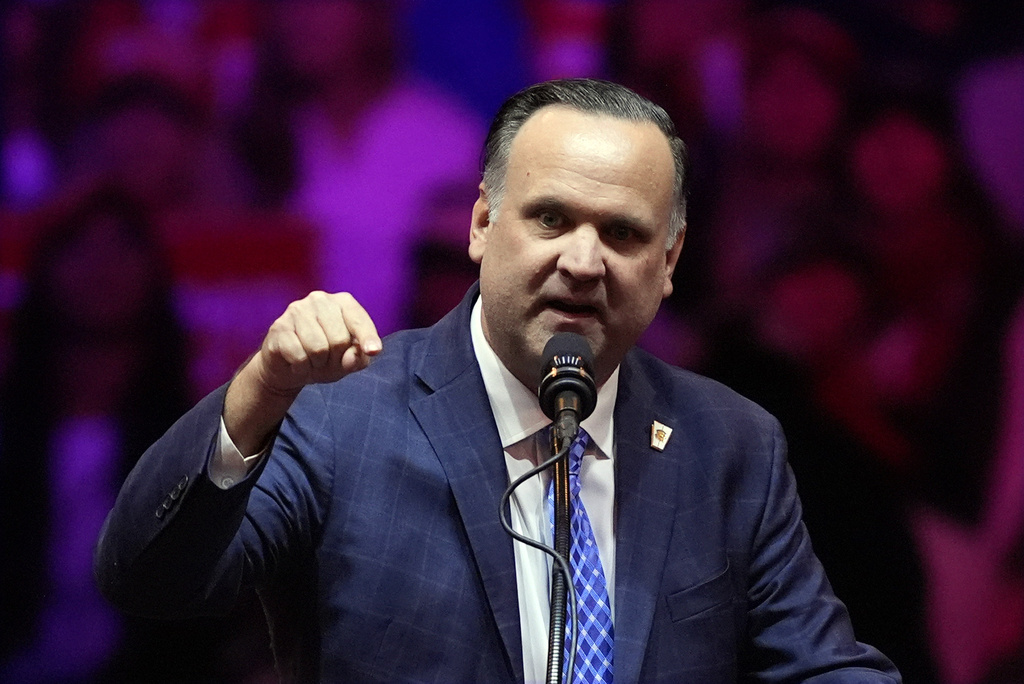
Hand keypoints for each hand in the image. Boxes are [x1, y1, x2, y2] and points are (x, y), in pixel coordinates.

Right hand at [254, 291, 381, 394]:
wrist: (288, 368)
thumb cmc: (324, 359)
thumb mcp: (348, 361)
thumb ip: (358, 358)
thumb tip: (353, 357)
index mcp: (342, 302)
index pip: (359, 320)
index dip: (367, 337)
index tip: (373, 351)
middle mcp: (320, 299)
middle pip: (339, 339)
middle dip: (335, 359)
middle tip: (326, 361)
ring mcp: (297, 310)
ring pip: (318, 348)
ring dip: (317, 364)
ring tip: (312, 361)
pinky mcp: (279, 326)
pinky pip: (298, 355)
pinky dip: (301, 367)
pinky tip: (297, 362)